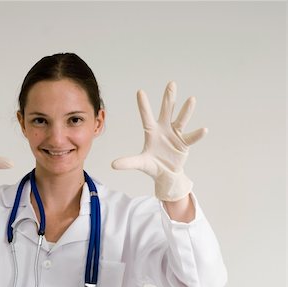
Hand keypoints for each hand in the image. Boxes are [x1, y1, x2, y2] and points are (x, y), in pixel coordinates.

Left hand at [111, 81, 206, 200]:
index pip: (146, 116)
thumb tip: (112, 165)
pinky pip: (191, 137)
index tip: (140, 91)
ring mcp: (175, 134)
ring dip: (186, 110)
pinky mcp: (184, 143)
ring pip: (181, 120)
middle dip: (169, 98)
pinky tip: (204, 130)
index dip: (143, 105)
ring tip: (191, 99)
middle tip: (171, 83)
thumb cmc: (152, 165)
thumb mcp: (140, 163)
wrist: (166, 174)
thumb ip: (128, 162)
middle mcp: (164, 129)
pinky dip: (197, 135)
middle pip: (166, 111)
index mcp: (151, 131)